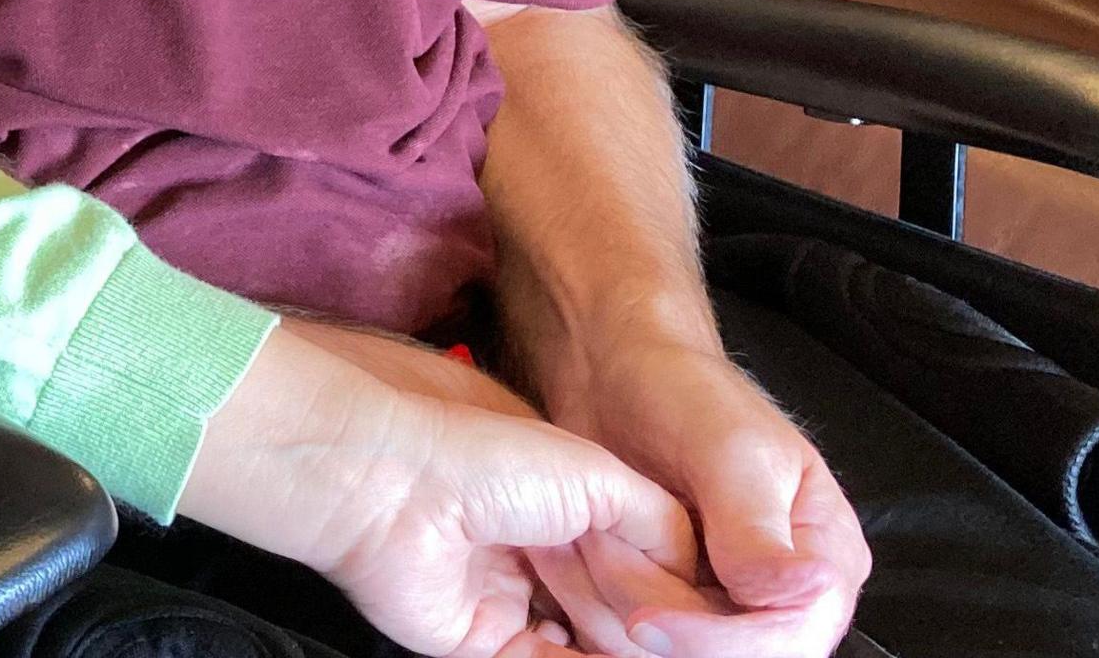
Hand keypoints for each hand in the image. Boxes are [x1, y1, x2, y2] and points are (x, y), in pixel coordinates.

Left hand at [181, 320, 701, 657]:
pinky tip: (603, 657)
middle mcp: (538, 551)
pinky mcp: (477, 640)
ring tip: (633, 633)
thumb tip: (698, 573)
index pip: (638, 564)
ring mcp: (509, 597)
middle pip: (615, 611)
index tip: (702, 604)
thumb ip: (660, 524)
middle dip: (640, 617)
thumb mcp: (600, 477)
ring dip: (611, 641)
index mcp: (566, 504)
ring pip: (585, 644)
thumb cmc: (486, 460)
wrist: (396, 485)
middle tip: (659, 617)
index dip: (669, 586)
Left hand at [540, 334, 866, 656]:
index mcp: (823, 554)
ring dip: (614, 601)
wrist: (616, 375)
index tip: (650, 619)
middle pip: (729, 656)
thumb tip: (810, 591)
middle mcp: (780, 590)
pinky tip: (575, 552)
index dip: (721, 644)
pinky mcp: (672, 602)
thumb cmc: (682, 392)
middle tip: (600, 550)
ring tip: (587, 534)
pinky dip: (595, 603)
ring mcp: (724, 600)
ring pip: (672, 651)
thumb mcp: (727, 449)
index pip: (791, 638)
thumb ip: (758, 528)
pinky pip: (633, 638)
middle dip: (656, 614)